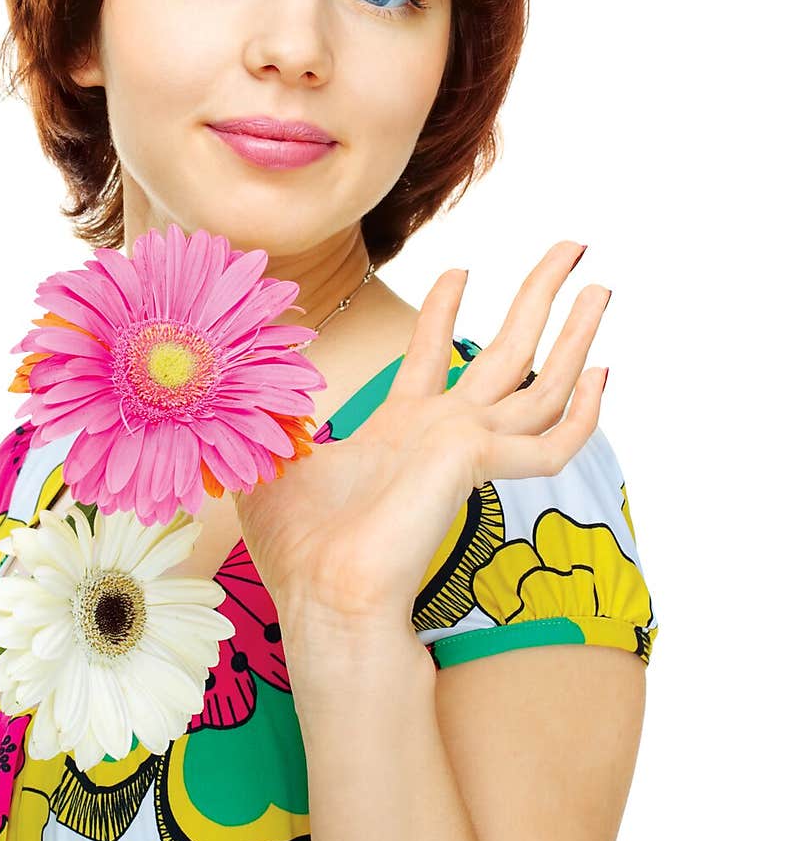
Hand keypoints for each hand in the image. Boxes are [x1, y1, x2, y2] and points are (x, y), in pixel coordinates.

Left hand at [233, 240, 610, 660]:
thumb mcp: (275, 458)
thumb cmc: (298, 546)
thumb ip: (274, 415)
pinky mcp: (481, 466)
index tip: (459, 270)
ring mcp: (469, 451)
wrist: (323, 592)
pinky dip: (582, 414)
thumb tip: (237, 378)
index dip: (446, 311)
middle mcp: (445, 435)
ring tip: (601, 286)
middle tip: (571, 249)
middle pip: (508, 352)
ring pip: (542, 386)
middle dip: (538, 297)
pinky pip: (551, 443)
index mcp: (401, 429)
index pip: (435, 356)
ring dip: (574, 335)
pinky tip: (602, 373)